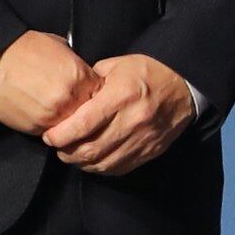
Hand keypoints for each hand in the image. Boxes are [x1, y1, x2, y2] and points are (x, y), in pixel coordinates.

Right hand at [0, 30, 93, 135]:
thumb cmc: (21, 48)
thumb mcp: (59, 47)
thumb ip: (77, 66)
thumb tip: (85, 75)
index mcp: (80, 77)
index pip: (102, 96)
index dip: (96, 97)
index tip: (90, 97)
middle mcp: (70, 99)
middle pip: (90, 116)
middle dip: (84, 113)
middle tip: (73, 107)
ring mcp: (52, 116)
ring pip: (72, 129)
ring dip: (68, 124)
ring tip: (56, 112)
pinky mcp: (35, 127)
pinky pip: (51, 134)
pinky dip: (50, 128)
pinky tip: (40, 115)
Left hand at [44, 53, 195, 175]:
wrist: (184, 88)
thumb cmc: (148, 73)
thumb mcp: (117, 66)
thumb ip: (90, 82)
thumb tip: (68, 96)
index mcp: (120, 96)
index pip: (82, 125)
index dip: (60, 136)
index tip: (49, 136)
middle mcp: (132, 121)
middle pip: (90, 149)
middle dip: (66, 152)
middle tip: (57, 147)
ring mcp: (142, 139)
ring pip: (102, 163)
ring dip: (81, 163)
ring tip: (72, 155)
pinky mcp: (149, 151)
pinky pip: (119, 168)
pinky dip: (100, 168)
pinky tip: (92, 160)